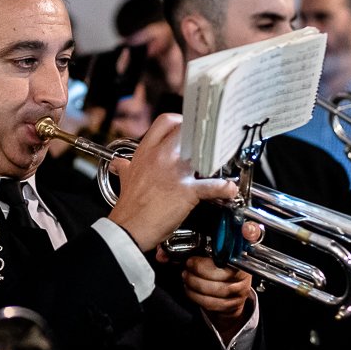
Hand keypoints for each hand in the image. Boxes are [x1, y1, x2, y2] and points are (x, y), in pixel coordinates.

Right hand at [108, 113, 237, 251]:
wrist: (129, 227)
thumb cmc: (129, 206)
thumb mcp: (125, 179)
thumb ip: (125, 167)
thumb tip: (120, 164)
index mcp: (146, 152)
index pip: (166, 122)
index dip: (181, 122)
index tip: (187, 130)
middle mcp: (161, 157)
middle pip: (188, 131)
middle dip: (200, 136)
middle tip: (206, 145)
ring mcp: (175, 172)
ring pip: (203, 153)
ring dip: (216, 158)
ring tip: (223, 163)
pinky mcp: (187, 190)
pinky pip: (211, 185)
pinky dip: (224, 188)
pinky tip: (230, 189)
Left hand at [156, 220, 261, 340]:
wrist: (225, 297)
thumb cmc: (211, 269)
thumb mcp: (204, 253)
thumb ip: (189, 248)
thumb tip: (162, 253)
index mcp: (239, 251)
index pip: (252, 236)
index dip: (251, 232)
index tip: (247, 230)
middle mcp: (244, 268)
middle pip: (225, 271)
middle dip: (200, 270)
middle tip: (187, 267)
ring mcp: (241, 287)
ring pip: (218, 289)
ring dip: (196, 284)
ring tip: (186, 278)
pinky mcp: (234, 304)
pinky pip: (214, 303)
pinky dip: (197, 297)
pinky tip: (190, 290)